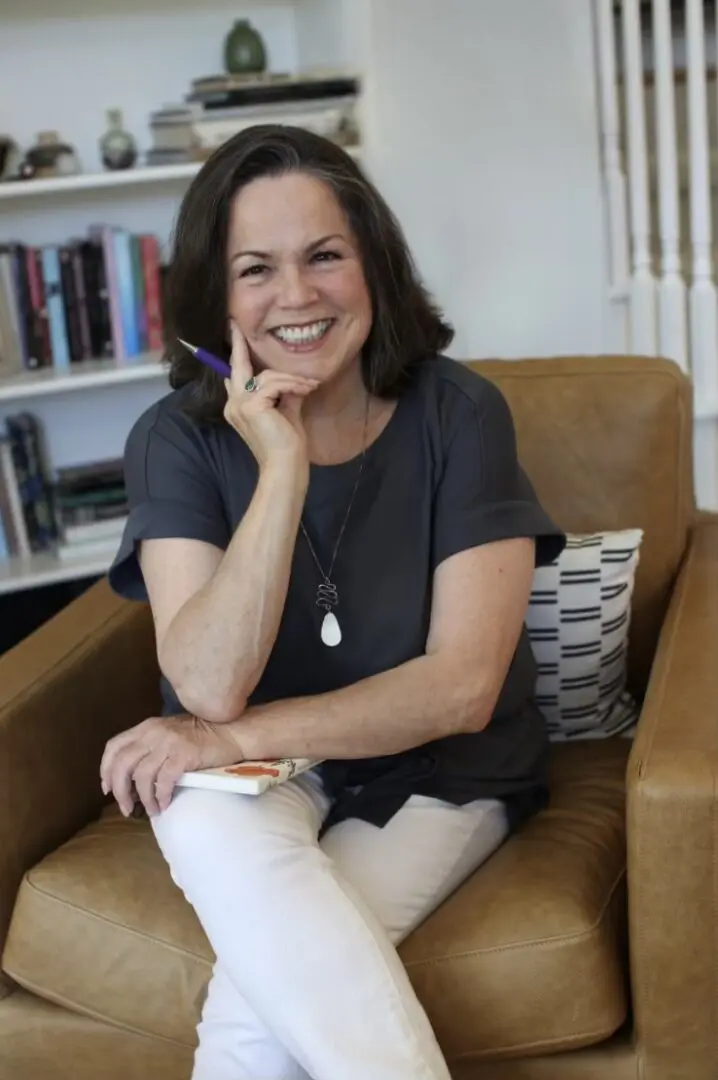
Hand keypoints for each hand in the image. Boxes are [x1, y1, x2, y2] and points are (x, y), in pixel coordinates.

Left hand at [100, 714, 243, 816]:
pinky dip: (160, 796)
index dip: (106, 770)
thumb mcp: (170, 734)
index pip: (114, 747)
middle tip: (126, 807)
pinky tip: (164, 804)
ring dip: (142, 798)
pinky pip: (163, 781)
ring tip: (151, 810)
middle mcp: (154, 732)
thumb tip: (134, 777)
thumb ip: (151, 747)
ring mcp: (169, 743)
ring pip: (141, 776)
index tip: (107, 789)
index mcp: (147, 727)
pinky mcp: (184, 754)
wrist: (232, 731)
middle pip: (122, 764)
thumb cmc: (202, 736)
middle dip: (119, 790)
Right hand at [223, 320, 318, 468]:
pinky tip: (306, 391)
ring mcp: (239, 405)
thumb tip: (288, 377)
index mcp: (239, 407)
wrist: (286, 466)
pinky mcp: (250, 405)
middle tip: (235, 325)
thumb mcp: (286, 410)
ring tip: (310, 386)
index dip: (236, 354)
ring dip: (291, 379)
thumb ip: (283, 391)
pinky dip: (292, 385)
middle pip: (240, 367)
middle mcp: (234, 405)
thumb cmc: (287, 444)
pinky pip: (274, 383)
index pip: (235, 375)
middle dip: (238, 344)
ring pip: (266, 376)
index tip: (234, 333)